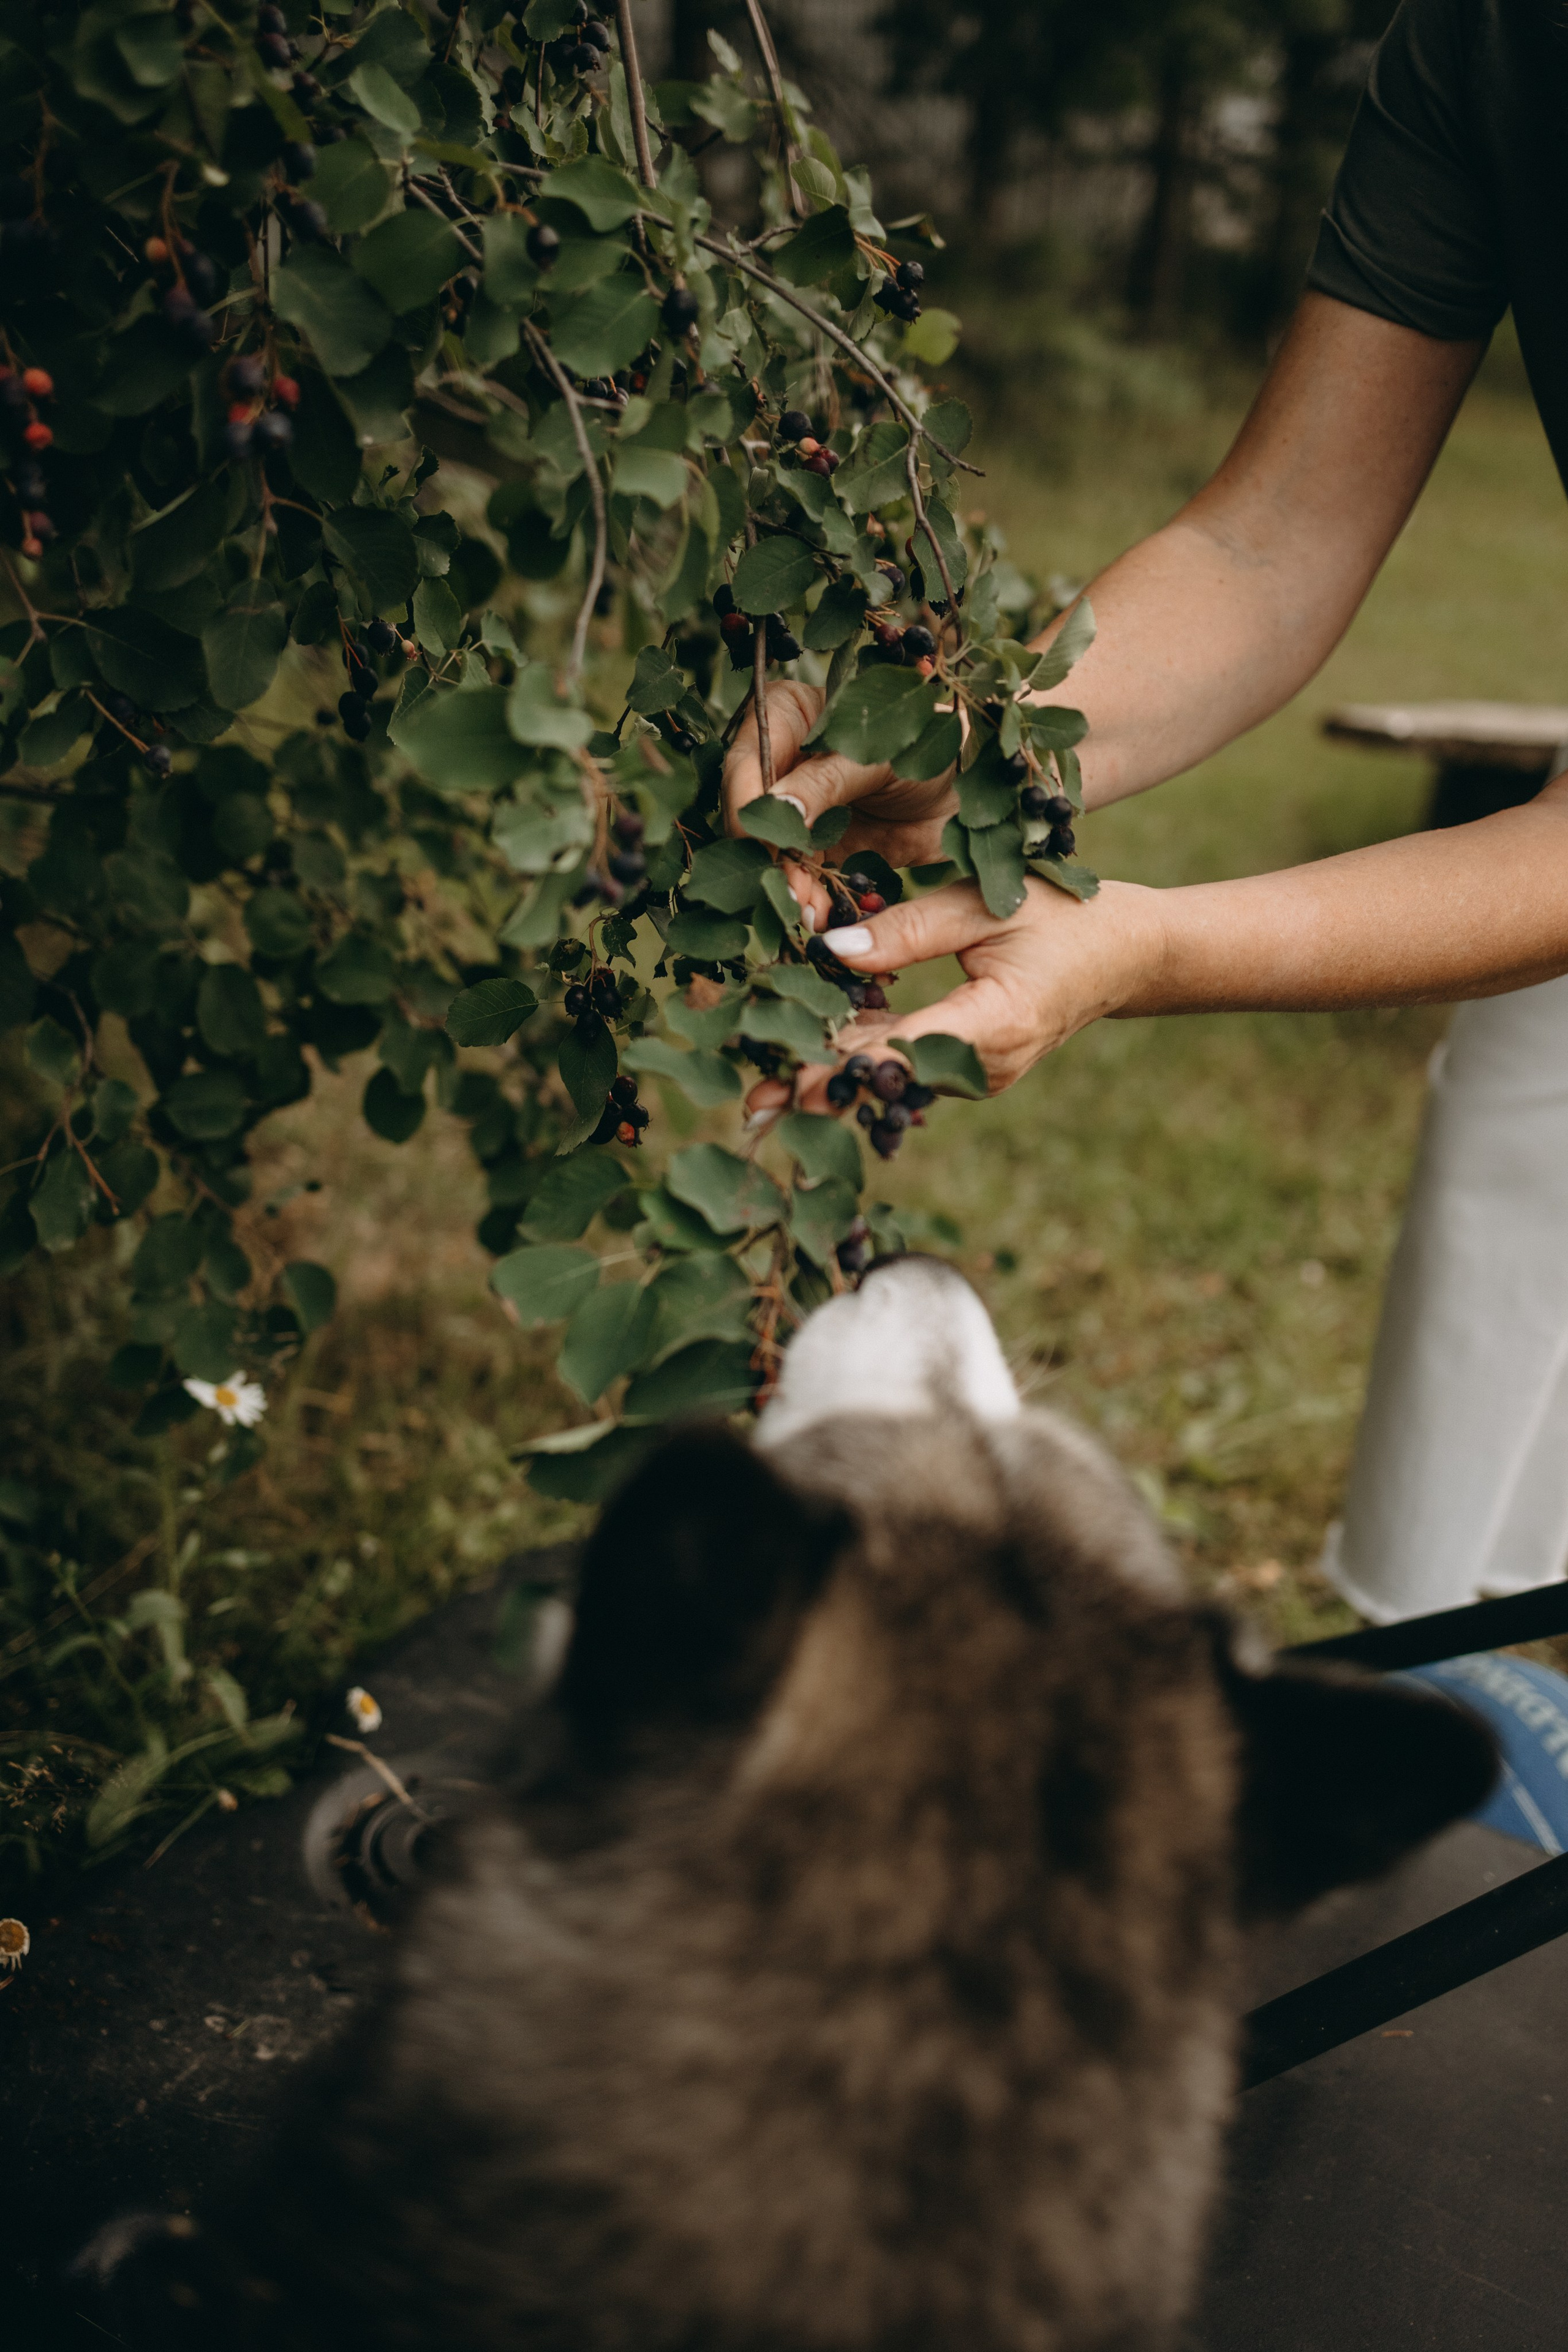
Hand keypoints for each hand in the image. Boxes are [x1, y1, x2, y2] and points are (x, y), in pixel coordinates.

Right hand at [722, 682, 958, 924]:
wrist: (972, 787)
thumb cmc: (930, 747)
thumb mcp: (877, 758)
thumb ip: (823, 782)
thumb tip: (772, 810)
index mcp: (789, 716)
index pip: (747, 762)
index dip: (746, 804)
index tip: (758, 843)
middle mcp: (785, 761)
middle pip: (753, 813)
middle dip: (768, 856)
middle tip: (787, 891)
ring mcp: (800, 808)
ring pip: (774, 851)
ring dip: (788, 886)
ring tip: (809, 915)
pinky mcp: (821, 847)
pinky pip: (804, 876)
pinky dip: (810, 899)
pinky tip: (820, 918)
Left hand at [744, 876, 1165, 1121]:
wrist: (1125, 954)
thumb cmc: (1062, 916)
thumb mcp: (984, 906)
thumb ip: (907, 930)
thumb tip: (831, 950)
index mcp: (994, 1025)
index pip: (901, 1053)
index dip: (838, 1069)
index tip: (784, 1085)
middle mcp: (983, 1066)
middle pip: (885, 1079)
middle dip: (815, 1090)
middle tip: (748, 1109)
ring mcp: (976, 1074)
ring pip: (890, 1078)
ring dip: (828, 1081)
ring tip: (757, 1102)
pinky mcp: (967, 1068)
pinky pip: (906, 1065)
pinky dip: (857, 1063)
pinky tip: (802, 1065)